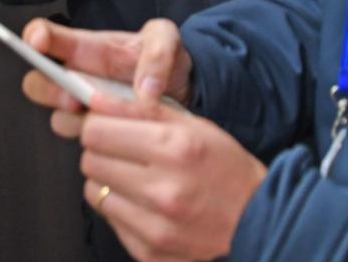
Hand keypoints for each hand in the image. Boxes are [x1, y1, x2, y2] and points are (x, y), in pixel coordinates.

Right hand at [21, 17, 192, 135]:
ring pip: (59, 118)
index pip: (46, 36)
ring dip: (75, 122)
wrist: (186, 95)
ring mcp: (85, 109)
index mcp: (87, 48)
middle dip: (49, 91)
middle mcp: (78, 77)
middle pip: (37, 83)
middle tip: (74, 99)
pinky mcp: (99, 136)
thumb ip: (158, 52)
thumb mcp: (167, 40)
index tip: (37, 43)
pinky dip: (98, 145)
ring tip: (102, 121)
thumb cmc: (169, 60)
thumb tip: (144, 90)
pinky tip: (120, 140)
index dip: (35, 37)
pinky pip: (84, 144)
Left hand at [79, 100, 266, 261]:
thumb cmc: (224, 166)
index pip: (97, 132)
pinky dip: (120, 206)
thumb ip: (139, 109)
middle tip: (121, 149)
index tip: (105, 124)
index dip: (97, 124)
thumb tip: (95, 100)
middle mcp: (162, 190)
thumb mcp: (191, 124)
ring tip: (134, 175)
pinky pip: (110, 220)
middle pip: (90, 161)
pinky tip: (143, 200)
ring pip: (93, 192)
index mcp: (173, 148)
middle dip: (101, 150)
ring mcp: (155, 228)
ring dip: (107, 179)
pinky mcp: (150, 252)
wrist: (256, 219)